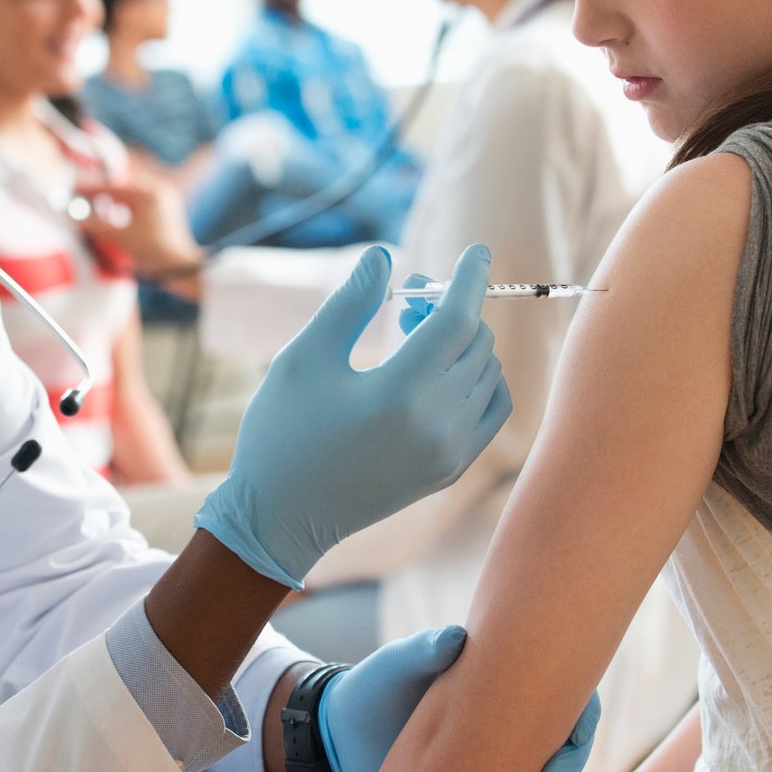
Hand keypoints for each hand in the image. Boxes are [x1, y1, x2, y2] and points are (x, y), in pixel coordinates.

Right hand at [73, 176, 199, 275]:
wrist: (181, 268)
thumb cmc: (155, 252)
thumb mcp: (120, 238)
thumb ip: (96, 226)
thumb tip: (77, 221)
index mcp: (149, 193)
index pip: (112, 186)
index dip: (90, 189)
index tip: (73, 188)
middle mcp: (158, 191)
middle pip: (121, 187)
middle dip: (100, 192)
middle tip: (80, 196)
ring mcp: (163, 200)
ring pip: (130, 194)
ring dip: (111, 200)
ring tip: (93, 206)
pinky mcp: (164, 210)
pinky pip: (139, 202)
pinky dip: (124, 207)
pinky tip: (112, 215)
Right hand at [195, 243, 509, 588]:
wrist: (279, 520)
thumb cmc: (282, 434)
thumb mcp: (304, 358)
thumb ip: (350, 303)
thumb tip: (385, 257)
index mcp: (399, 395)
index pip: (458, 321)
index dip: (469, 279)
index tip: (477, 250)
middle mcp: (436, 427)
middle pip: (475, 344)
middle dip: (451, 308)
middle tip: (409, 300)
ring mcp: (449, 453)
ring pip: (487, 374)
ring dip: (464, 343)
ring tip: (416, 335)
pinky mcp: (450, 471)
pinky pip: (491, 411)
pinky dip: (480, 380)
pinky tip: (444, 370)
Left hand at [321, 626, 603, 771]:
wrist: (338, 741)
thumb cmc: (370, 689)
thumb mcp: (392, 665)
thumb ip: (422, 651)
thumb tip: (459, 639)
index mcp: (495, 676)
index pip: (558, 685)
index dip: (578, 710)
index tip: (572, 737)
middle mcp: (505, 712)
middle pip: (565, 732)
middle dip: (570, 759)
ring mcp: (496, 750)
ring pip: (550, 768)